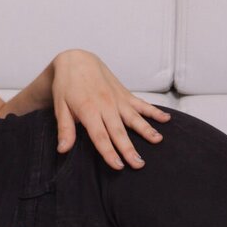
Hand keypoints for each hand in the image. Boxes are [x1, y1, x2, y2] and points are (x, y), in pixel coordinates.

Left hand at [50, 49, 169, 169]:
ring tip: (158, 141)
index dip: (109, 152)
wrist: (76, 60)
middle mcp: (106, 105)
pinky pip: (141, 104)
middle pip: (118, 131)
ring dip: (146, 130)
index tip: (118, 166)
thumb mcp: (60, 107)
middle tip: (139, 164)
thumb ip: (65, 129)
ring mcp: (117, 99)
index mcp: (88, 110)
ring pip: (134, 118)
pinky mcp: (124, 94)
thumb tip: (62, 150)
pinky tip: (166, 119)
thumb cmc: (66, 86)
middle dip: (129, 149)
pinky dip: (154, 111)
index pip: (100, 136)